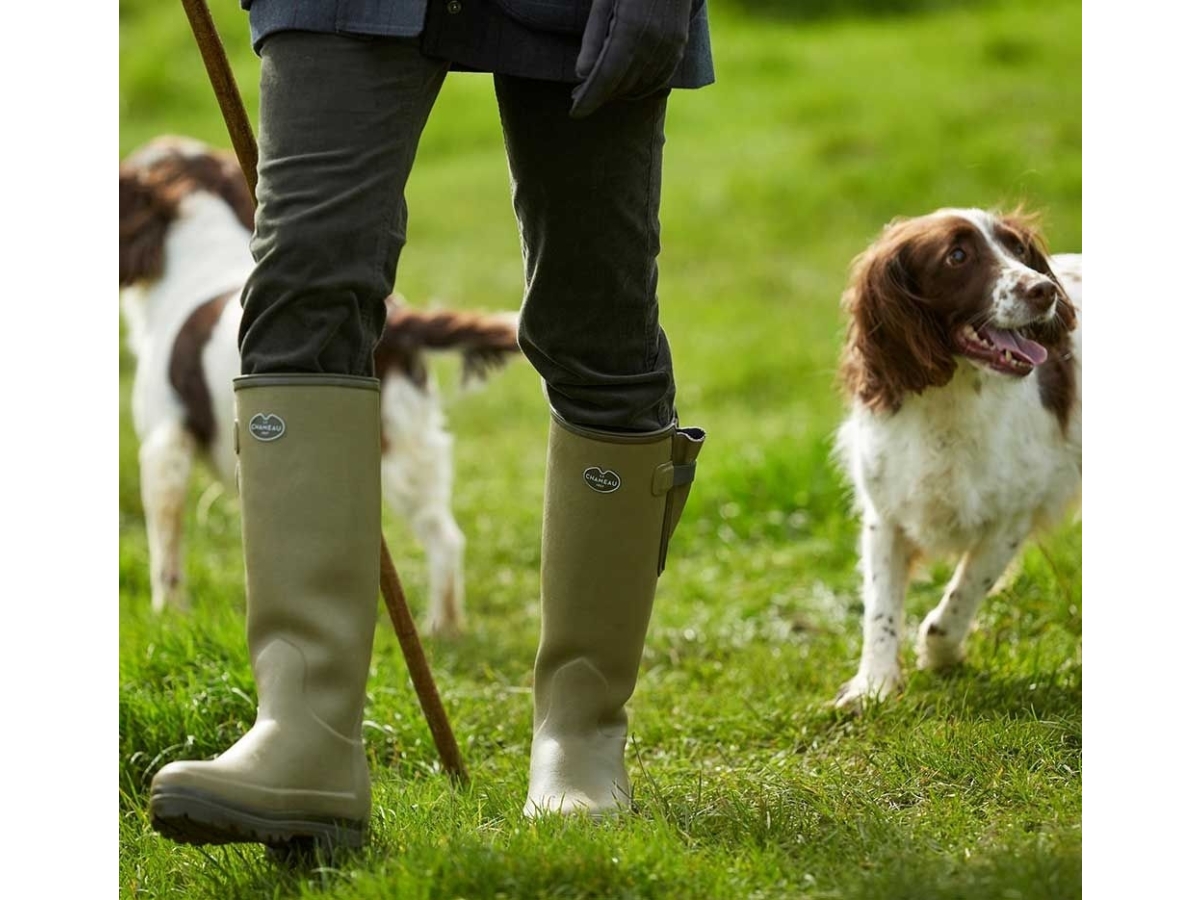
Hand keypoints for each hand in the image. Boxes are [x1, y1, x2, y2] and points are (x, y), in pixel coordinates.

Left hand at [570, 0, 693, 118]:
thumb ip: (594, 37)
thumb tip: (582, 74)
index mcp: (630, 29)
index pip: (605, 78)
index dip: (589, 99)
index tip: (574, 113)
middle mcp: (653, 42)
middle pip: (622, 85)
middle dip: (600, 96)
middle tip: (579, 96)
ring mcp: (670, 45)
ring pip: (641, 85)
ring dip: (619, 94)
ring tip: (600, 91)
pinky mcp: (680, 43)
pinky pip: (661, 77)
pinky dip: (642, 87)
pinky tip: (627, 86)